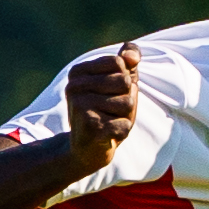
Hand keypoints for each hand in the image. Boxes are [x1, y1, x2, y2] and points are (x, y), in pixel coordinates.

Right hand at [61, 43, 141, 172]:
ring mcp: (80, 107)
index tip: (109, 95)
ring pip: (127, 103)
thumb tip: (134, 56)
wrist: (85, 151)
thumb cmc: (104, 114)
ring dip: (124, 117)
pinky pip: (124, 125)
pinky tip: (106, 136)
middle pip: (125, 82)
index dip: (124, 82)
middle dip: (126, 100)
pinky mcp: (90, 128)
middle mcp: (74, 87)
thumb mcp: (117, 86)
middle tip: (109, 113)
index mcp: (78, 72)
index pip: (119, 63)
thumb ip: (127, 65)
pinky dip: (121, 133)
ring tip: (108, 123)